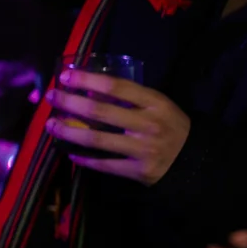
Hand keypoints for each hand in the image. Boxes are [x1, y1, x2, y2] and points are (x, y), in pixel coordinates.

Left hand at [44, 70, 190, 184]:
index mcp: (155, 103)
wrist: (196, 159)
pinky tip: (69, 151)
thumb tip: (88, 89)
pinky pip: (104, 164)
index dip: (88, 80)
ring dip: (68, 132)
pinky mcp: (139, 171)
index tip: (65, 76)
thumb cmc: (170, 125)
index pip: (116, 87)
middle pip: (100, 112)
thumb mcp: (158, 105)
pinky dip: (84, 159)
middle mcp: (148, 125)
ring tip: (51, 125)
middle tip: (51, 97)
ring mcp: (143, 149)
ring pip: (96, 140)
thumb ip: (130, 98)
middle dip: (70, 103)